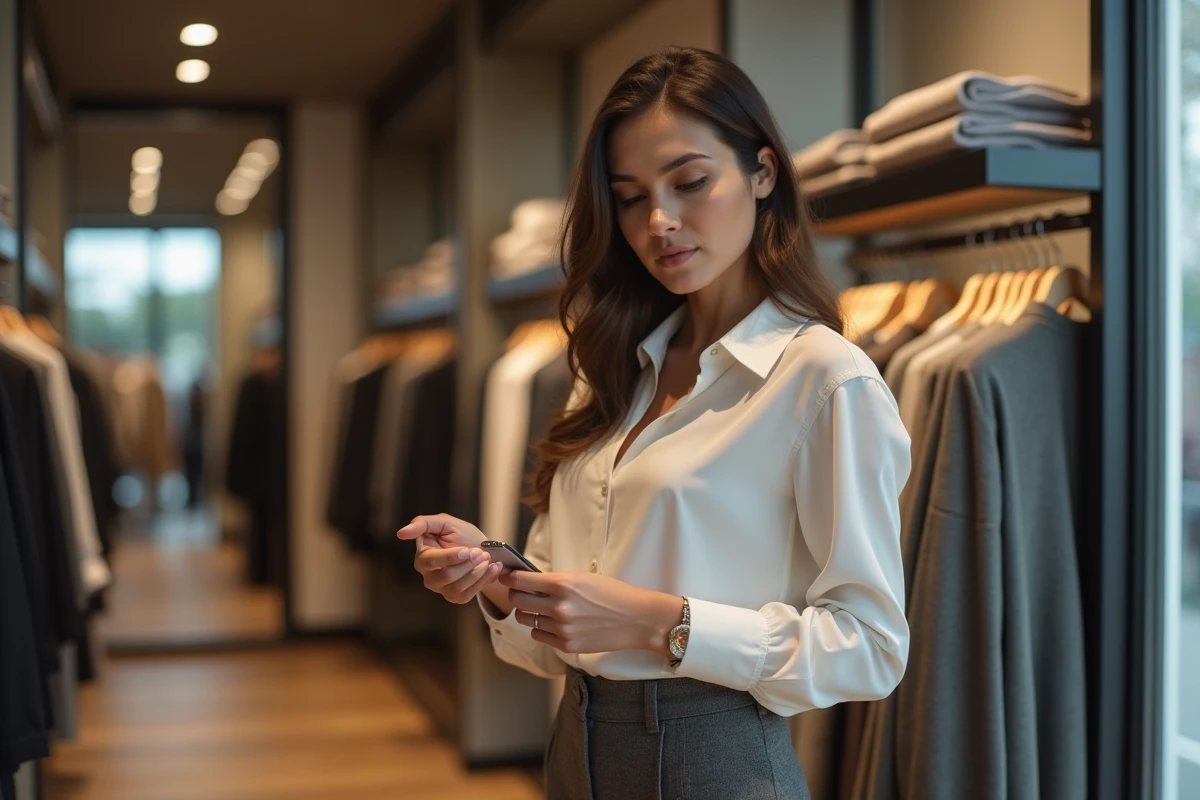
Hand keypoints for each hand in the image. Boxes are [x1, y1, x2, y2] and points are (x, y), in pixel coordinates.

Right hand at [397, 514, 503, 603]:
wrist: (483, 550)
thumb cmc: (460, 534)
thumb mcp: (445, 523)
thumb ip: (423, 523)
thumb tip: (401, 533)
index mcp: (423, 556)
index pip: (430, 561)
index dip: (449, 557)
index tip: (466, 550)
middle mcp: (429, 575)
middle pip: (445, 576)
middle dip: (467, 564)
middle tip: (481, 552)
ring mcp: (442, 589)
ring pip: (458, 586)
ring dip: (477, 572)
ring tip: (487, 558)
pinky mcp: (456, 597)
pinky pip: (468, 594)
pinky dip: (484, 579)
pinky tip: (492, 567)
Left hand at [499, 570, 683, 656]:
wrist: (637, 619)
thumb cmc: (613, 594)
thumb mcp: (583, 578)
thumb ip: (555, 581)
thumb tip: (528, 581)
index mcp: (563, 584)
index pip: (521, 580)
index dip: (509, 577)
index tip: (505, 575)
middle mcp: (559, 606)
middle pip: (517, 601)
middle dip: (516, 595)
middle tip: (522, 593)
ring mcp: (562, 628)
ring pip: (527, 619)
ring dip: (530, 613)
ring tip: (542, 609)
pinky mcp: (567, 645)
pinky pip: (539, 636)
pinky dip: (541, 629)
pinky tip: (553, 623)